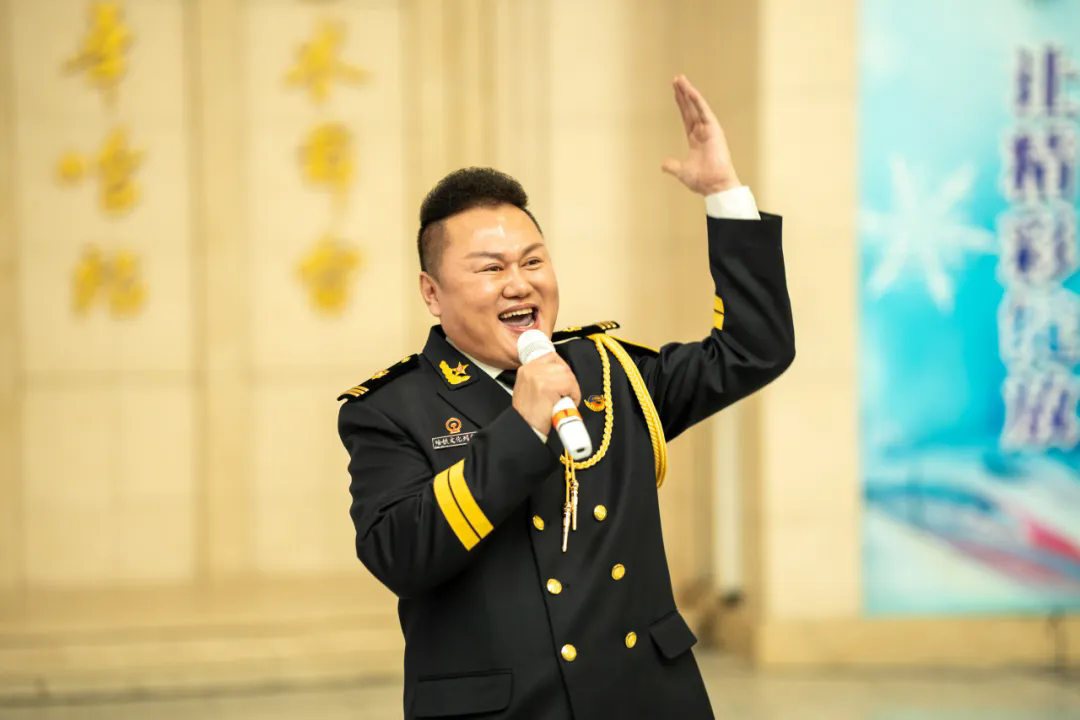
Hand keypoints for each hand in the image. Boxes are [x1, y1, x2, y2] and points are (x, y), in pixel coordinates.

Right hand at [511, 354, 581, 435]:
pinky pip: (569, 384)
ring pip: (567, 375)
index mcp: (526, 369)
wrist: (524, 429)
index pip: (551, 357)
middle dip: (569, 381)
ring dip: (572, 389)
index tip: (566, 381)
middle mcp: (530, 369)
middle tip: (567, 396)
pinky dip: (574, 395)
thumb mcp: (530, 389)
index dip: (563, 369)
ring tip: (565, 401)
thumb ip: (542, 378)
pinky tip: (566, 403)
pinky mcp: (545, 387)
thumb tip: (561, 376)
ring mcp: (537, 376)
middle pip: (562, 366)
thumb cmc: (530, 414)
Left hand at [662, 75, 740, 195]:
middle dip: (683, 93)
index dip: (681, 104)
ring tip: (681, 79)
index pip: (686, 117)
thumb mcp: (682, 171)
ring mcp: (709, 130)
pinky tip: (691, 92)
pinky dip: (698, 102)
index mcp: (695, 139)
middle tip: (677, 78)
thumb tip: (663, 164)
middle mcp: (703, 131)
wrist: (714, 185)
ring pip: (697, 106)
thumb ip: (673, 166)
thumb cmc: (702, 180)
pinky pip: (705, 112)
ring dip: (689, 92)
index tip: (675, 91)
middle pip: (690, 108)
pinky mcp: (715, 130)